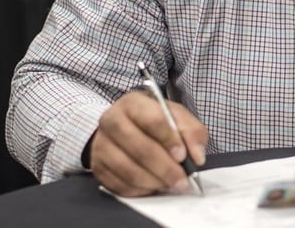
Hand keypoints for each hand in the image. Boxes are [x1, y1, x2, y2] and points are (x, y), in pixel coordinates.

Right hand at [88, 90, 207, 196]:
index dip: (169, 139)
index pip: (152, 120)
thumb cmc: (154, 120)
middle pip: (139, 148)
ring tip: (170, 185)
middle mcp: (111, 121)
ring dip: (154, 181)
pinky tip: (154, 186)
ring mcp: (101, 145)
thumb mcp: (176, 116)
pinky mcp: (97, 167)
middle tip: (182, 180)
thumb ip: (192, 132)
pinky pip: (119, 185)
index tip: (182, 156)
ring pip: (128, 169)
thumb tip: (197, 156)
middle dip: (164, 167)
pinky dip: (140, 190)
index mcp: (133, 103)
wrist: (125, 126)